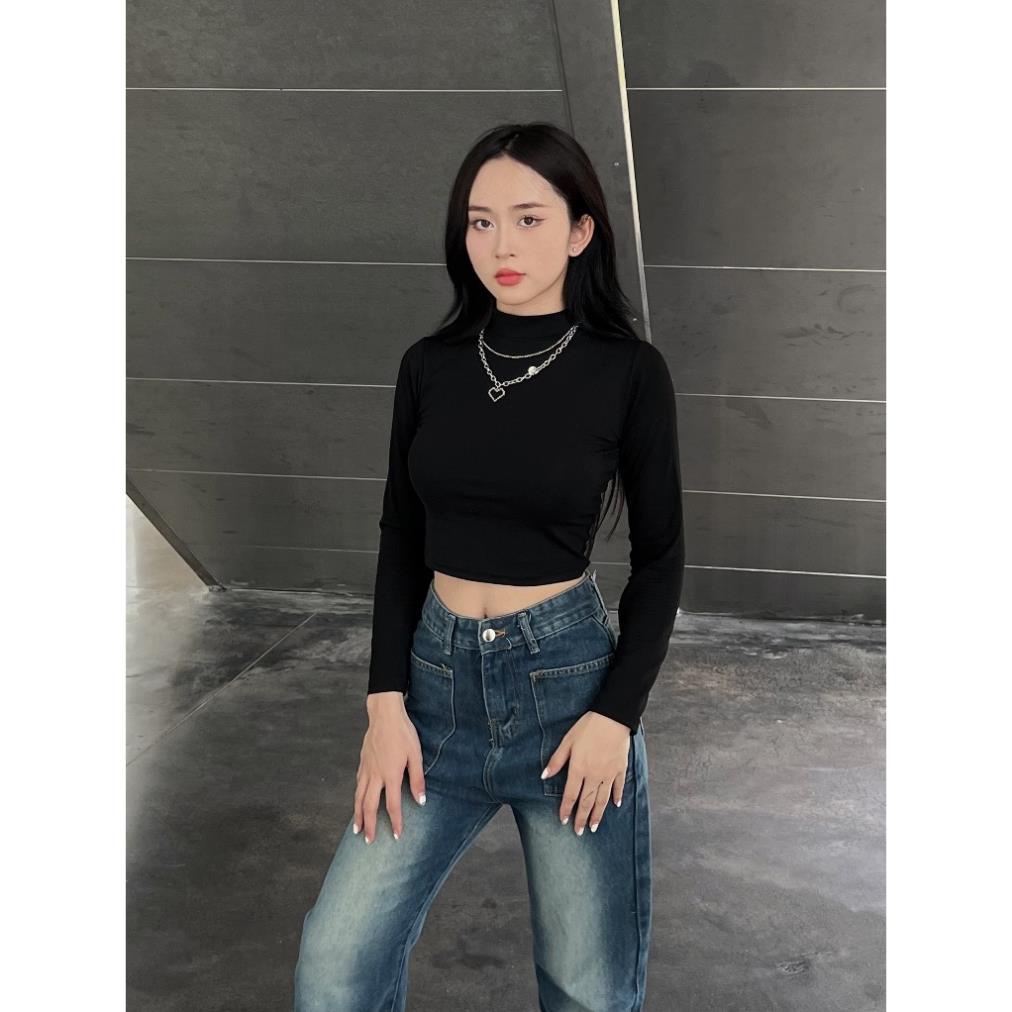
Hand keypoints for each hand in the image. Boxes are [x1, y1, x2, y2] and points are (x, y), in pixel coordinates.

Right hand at [354, 692, 427, 844]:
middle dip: (369, 825)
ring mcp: (366, 769)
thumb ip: (417, 779)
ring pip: (359, 797)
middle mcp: (375, 775)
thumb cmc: (403, 733)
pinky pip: (358, 784)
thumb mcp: (416, 755)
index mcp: (391, 775)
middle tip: (369, 841)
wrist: (384, 715)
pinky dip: (357, 797)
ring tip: (357, 829)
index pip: (392, 805)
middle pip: (370, 806)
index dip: (395, 822)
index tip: (395, 836)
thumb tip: (421, 801)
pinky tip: (358, 801)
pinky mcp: (362, 762)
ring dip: (358, 815)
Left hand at [542, 711, 630, 834]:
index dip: (566, 809)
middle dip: (582, 818)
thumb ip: (557, 760)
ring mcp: (609, 773)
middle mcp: (594, 775)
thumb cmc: (588, 727)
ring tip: (594, 827)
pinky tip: (615, 805)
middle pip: (587, 801)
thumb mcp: (568, 741)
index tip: (563, 821)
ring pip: (602, 799)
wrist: (612, 717)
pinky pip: (618, 786)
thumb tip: (544, 776)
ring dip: (598, 814)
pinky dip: (616, 796)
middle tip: (579, 832)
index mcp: (579, 768)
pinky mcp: (621, 768)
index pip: (571, 795)